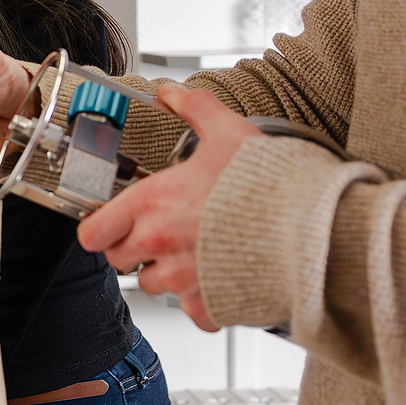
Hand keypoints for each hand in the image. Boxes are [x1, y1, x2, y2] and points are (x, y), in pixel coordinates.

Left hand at [75, 82, 260, 331]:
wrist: (310, 227)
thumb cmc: (270, 184)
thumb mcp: (229, 133)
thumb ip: (195, 109)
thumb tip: (171, 93)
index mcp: (153, 203)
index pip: (94, 232)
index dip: (101, 228)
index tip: (112, 224)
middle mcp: (160, 244)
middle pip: (120, 261)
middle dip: (135, 250)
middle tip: (162, 234)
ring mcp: (183, 278)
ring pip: (154, 286)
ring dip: (168, 273)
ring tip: (196, 253)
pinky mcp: (209, 304)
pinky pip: (192, 311)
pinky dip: (202, 301)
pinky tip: (218, 278)